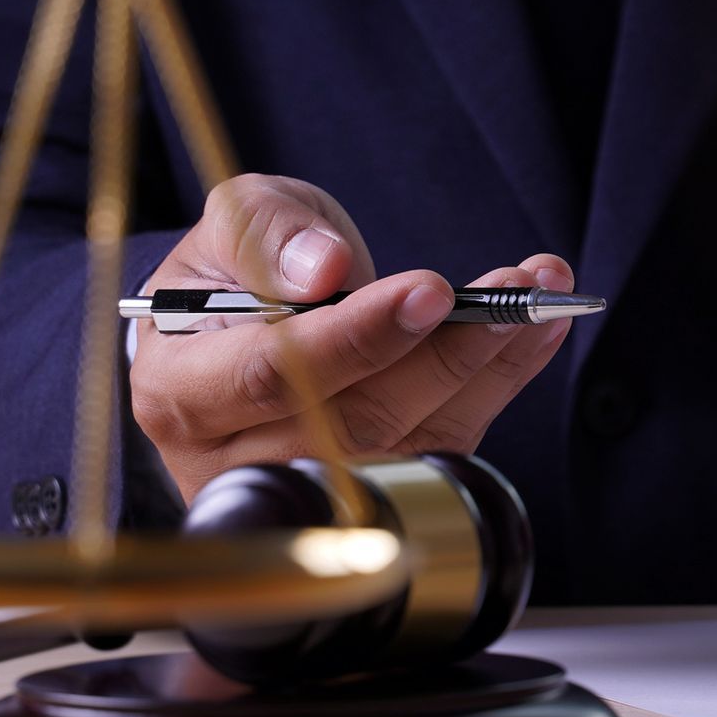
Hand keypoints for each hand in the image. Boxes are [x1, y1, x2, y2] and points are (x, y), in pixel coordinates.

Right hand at [130, 174, 572, 502]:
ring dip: (489, 363)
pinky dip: (501, 381)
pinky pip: (449, 443)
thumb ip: (263, 230)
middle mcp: (240, 459)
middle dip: (444, 351)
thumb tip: (320, 269)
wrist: (242, 331)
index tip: (429, 288)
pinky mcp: (376, 490)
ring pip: (413, 440)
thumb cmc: (232, 275)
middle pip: (355, 419)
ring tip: (537, 293)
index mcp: (179, 395)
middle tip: (509, 291)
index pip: (271, 376)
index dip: (356, 336)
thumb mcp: (229, 226)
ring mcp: (313, 487)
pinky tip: (535, 328)